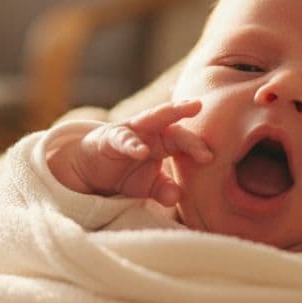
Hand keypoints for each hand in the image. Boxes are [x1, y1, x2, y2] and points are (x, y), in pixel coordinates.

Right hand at [51, 100, 212, 205]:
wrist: (92, 172)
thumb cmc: (126, 173)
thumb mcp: (148, 186)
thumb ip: (164, 190)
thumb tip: (177, 197)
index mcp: (164, 141)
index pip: (184, 140)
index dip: (197, 147)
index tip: (210, 158)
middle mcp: (150, 131)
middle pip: (170, 119)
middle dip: (184, 109)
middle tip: (199, 104)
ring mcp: (130, 131)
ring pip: (149, 117)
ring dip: (165, 112)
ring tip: (181, 109)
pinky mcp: (110, 139)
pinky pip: (122, 139)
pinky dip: (132, 144)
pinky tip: (140, 151)